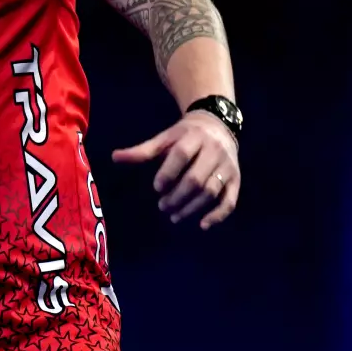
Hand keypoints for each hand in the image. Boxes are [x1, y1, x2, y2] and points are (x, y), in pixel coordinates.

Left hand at [112, 111, 239, 229]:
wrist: (217, 125)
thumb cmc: (184, 135)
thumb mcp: (164, 138)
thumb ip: (142, 151)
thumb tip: (114, 157)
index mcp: (193, 137)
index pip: (181, 155)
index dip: (168, 172)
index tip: (156, 187)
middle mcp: (214, 151)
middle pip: (196, 178)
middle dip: (178, 196)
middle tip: (162, 206)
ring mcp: (227, 166)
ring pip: (212, 191)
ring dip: (192, 207)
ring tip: (174, 216)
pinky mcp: (236, 179)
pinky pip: (230, 200)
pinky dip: (218, 215)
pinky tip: (202, 225)